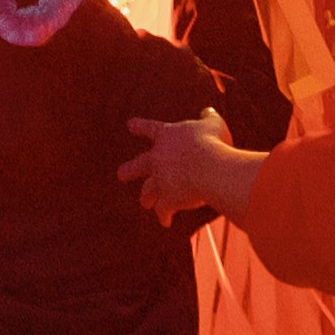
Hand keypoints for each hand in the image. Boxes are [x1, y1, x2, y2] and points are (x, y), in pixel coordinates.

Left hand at [122, 105, 257, 223]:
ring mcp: (160, 180)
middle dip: (129, 170)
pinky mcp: (168, 200)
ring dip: (146, 197)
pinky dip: (164, 216)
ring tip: (145, 202)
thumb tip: (207, 112)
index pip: (150, 128)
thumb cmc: (213, 142)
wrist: (209, 167)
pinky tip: (165, 222)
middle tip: (120, 174)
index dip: (140, 126)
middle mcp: (158, 158)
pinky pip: (163, 211)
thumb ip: (209, 118)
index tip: (129, 125)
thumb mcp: (214, 125)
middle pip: (139, 165)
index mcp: (166, 136)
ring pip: (148, 191)